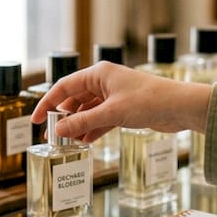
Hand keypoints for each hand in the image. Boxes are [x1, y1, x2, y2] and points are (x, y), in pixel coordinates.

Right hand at [32, 62, 212, 143]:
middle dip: (64, 118)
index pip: (64, 86)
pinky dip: (92, 129)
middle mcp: (105, 82)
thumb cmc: (149, 101)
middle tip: (52, 136)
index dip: (48, 102)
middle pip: (75, 99)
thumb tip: (57, 130)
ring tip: (67, 143)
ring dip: (78, 126)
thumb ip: (83, 122)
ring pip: (88, 111)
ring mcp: (115, 96)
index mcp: (99, 73)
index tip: (36, 119)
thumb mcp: (112, 113)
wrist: (180, 107)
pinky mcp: (124, 109)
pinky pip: (101, 119)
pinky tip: (84, 142)